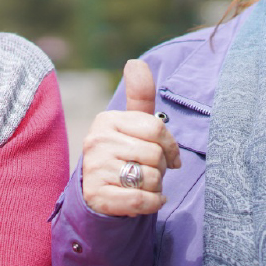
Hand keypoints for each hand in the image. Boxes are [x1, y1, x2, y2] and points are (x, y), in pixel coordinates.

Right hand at [81, 59, 181, 216]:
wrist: (100, 193)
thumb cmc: (124, 154)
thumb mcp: (132, 124)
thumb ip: (140, 96)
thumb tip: (135, 62)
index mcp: (107, 120)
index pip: (156, 128)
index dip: (171, 146)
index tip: (170, 156)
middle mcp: (96, 141)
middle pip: (155, 155)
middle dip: (161, 168)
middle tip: (148, 171)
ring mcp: (94, 169)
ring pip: (151, 179)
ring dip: (156, 187)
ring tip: (142, 184)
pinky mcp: (97, 196)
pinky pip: (141, 200)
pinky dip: (152, 203)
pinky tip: (148, 200)